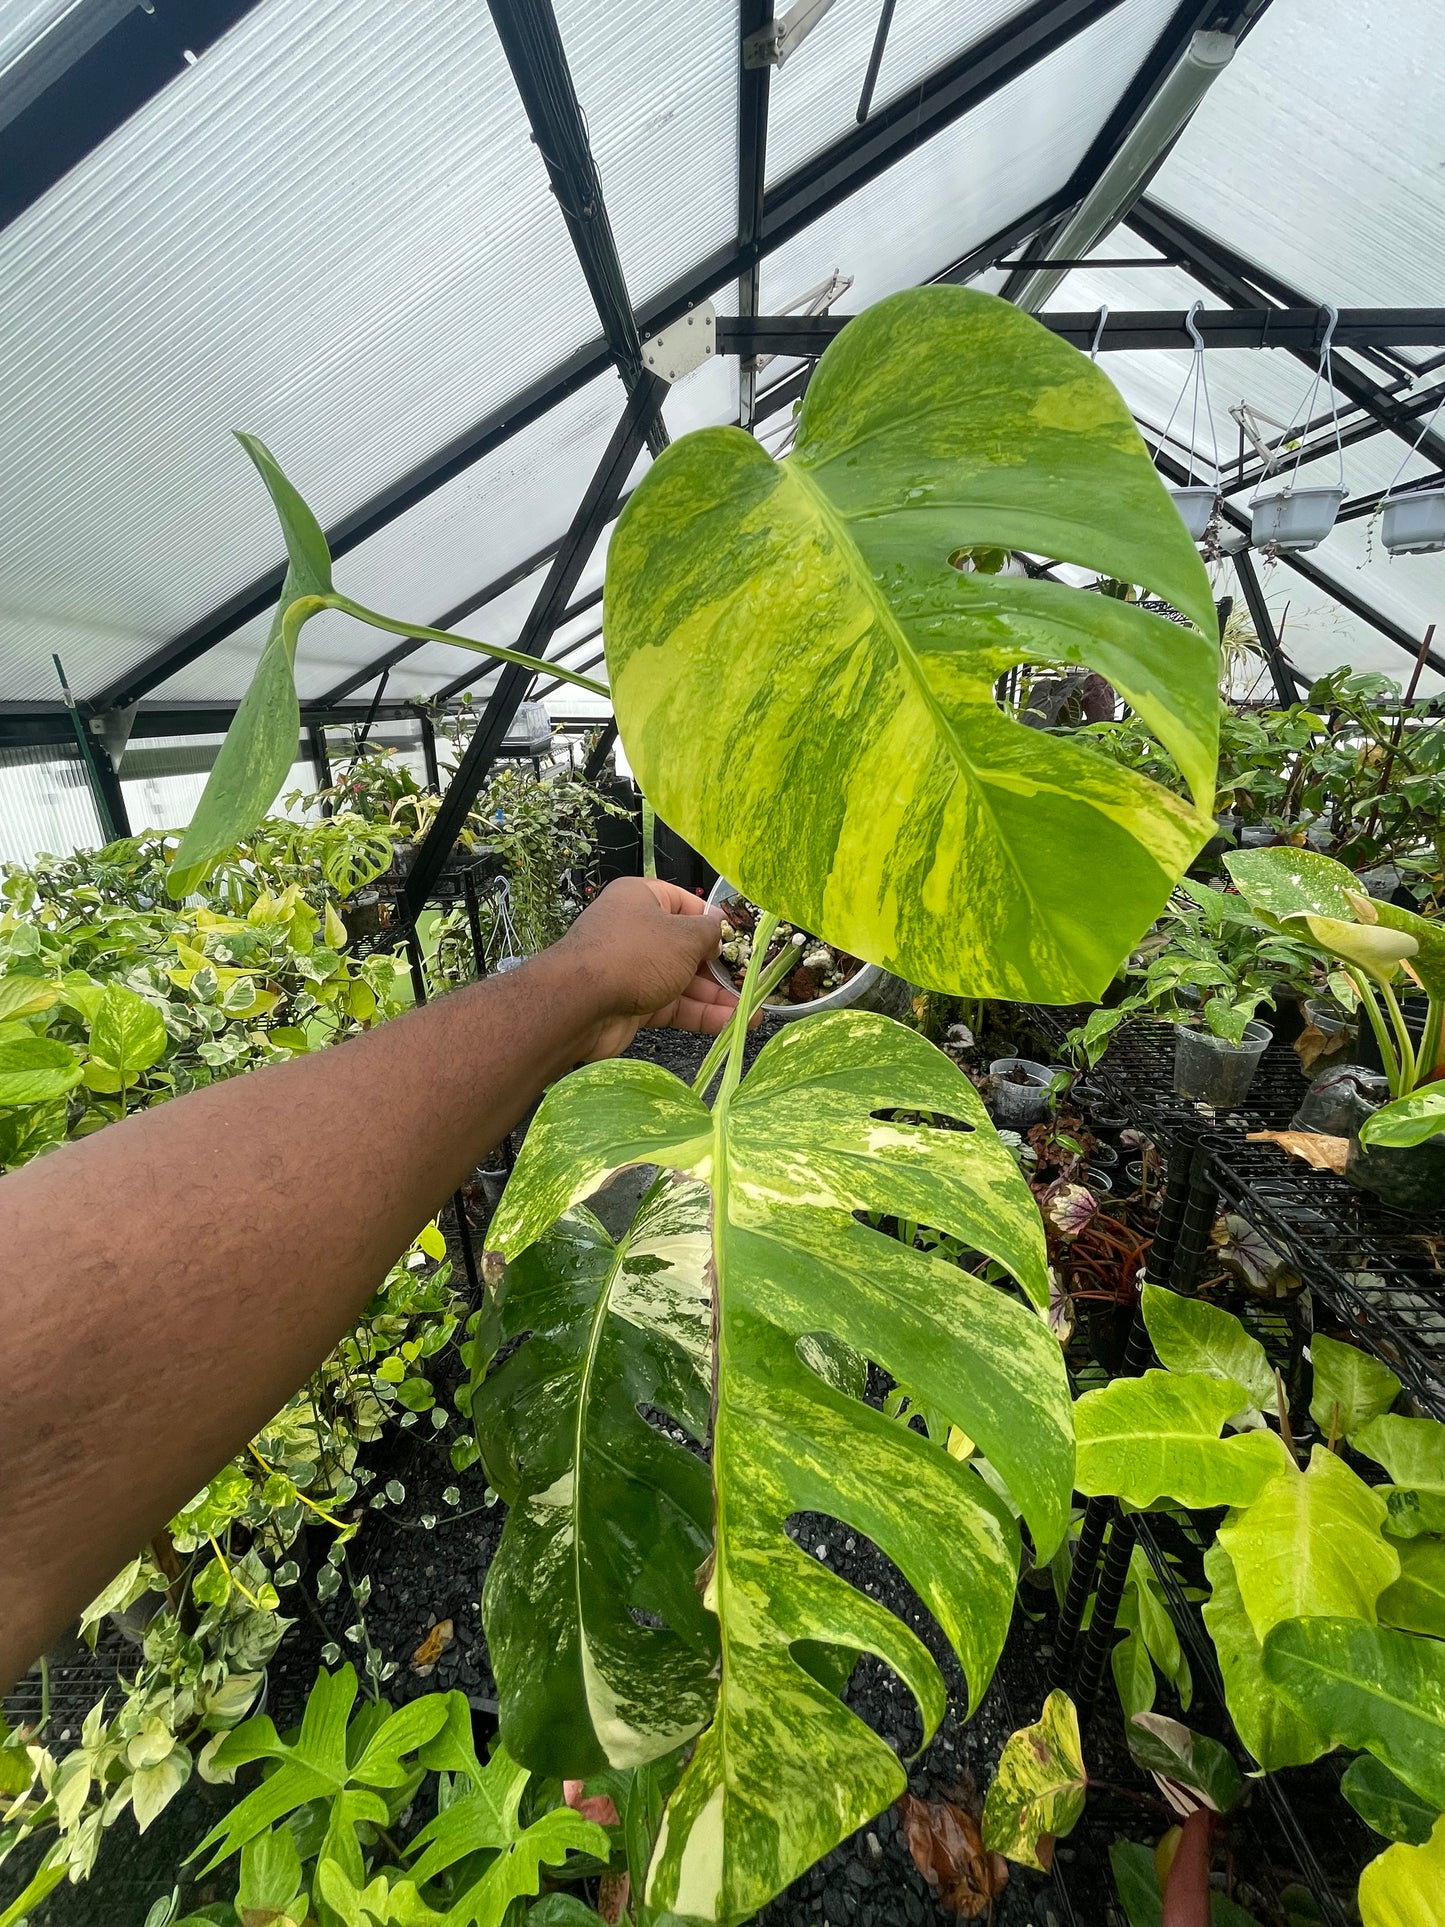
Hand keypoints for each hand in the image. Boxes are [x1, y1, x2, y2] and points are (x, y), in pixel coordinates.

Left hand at [557, 877, 748, 1060]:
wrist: (579, 1003)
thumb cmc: (635, 954)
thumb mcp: (684, 936)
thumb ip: (709, 933)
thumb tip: (718, 932)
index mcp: (643, 899)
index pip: (686, 904)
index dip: (714, 923)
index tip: (740, 942)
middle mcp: (637, 931)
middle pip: (687, 948)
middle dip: (720, 969)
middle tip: (752, 983)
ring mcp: (634, 969)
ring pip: (682, 981)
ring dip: (716, 998)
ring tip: (752, 1013)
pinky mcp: (633, 1003)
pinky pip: (673, 1006)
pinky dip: (700, 1015)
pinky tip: (731, 1025)